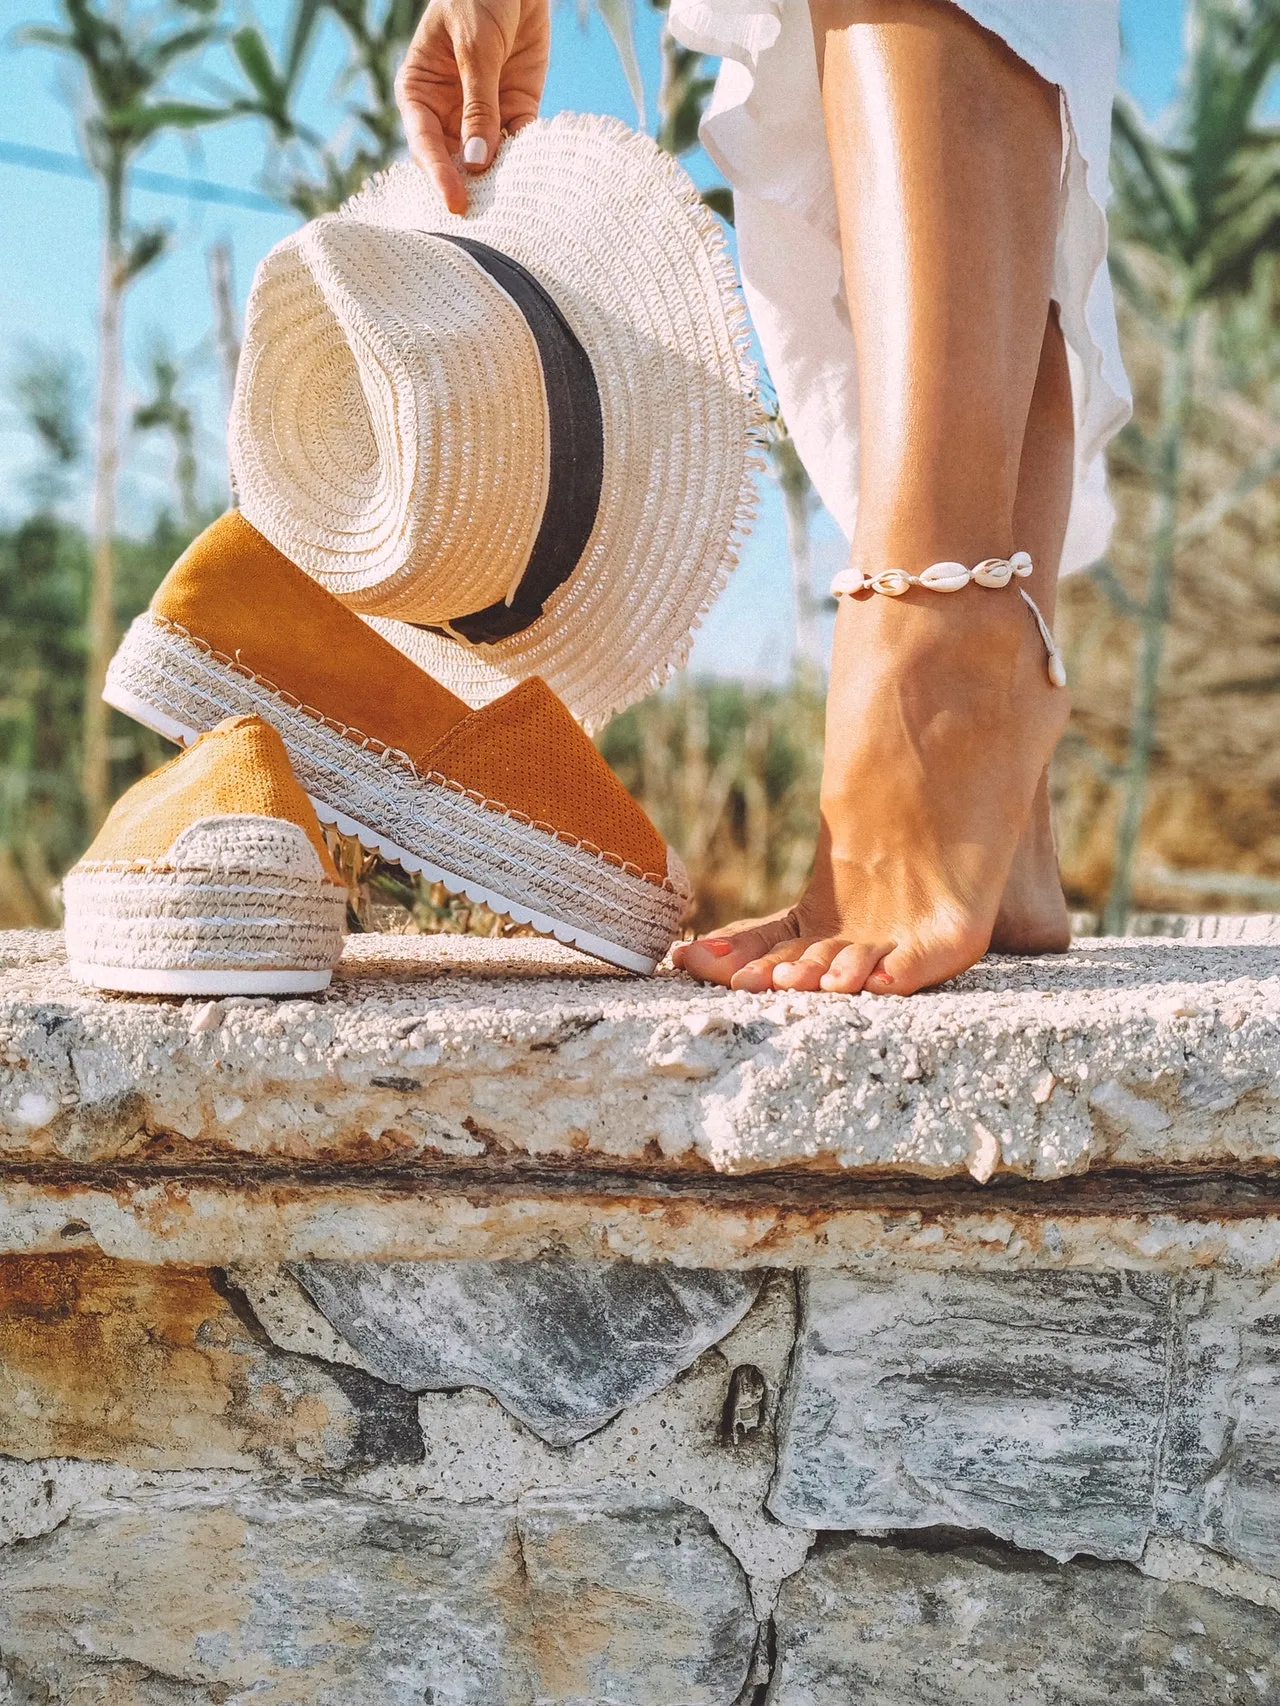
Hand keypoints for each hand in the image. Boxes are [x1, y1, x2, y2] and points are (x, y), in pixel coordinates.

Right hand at [396, 0, 550, 213]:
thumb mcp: (475, 48)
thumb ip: (479, 105)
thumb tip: (477, 162)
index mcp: (420, 92)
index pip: (425, 143)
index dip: (439, 175)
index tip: (456, 202)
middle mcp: (447, 110)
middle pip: (454, 160)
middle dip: (470, 186)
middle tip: (485, 215)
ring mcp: (483, 112)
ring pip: (488, 158)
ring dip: (500, 178)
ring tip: (511, 203)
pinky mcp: (516, 108)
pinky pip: (520, 142)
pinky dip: (526, 159)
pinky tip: (533, 175)